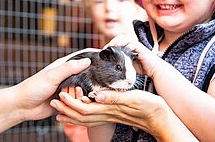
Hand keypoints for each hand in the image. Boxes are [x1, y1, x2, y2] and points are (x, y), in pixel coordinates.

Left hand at [12, 49, 93, 120]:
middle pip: (87, 76)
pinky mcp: (68, 101)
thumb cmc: (33, 87)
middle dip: (85, 84)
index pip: (83, 56)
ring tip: (63, 98)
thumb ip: (70, 68)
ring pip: (84, 91)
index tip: (106, 57)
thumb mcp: (52, 75)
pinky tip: (67, 105)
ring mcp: (68, 88)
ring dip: (77, 96)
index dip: (94, 55)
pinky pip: (79, 102)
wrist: (22, 106)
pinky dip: (75, 104)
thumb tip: (88, 60)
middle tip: (74, 89)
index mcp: (65, 66)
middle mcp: (68, 76)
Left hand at [50, 90, 169, 138]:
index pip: (84, 108)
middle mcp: (107, 114)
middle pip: (81, 115)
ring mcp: (110, 116)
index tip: (59, 95)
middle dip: (66, 110)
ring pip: (86, 118)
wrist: (161, 119)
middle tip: (53, 102)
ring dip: (71, 114)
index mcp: (109, 108)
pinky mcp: (114, 115)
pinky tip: (81, 112)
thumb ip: (114, 97)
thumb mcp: (133, 98)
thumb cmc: (150, 108)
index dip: (70, 103)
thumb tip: (95, 95)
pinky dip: (83, 116)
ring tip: (60, 110)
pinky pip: (94, 118)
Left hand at [105, 35, 164, 77]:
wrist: (155, 70)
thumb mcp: (129, 66)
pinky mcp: (141, 48)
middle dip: (113, 42)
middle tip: (106, 48)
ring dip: (118, 41)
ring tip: (112, 47)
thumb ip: (121, 63)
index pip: (118, 42)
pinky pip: (133, 43)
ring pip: (126, 37)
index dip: (110, 45)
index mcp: (129, 48)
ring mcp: (137, 45)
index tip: (103, 52)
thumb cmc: (143, 69)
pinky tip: (121, 49)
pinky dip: (126, 45)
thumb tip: (109, 67)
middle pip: (120, 37)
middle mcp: (133, 45)